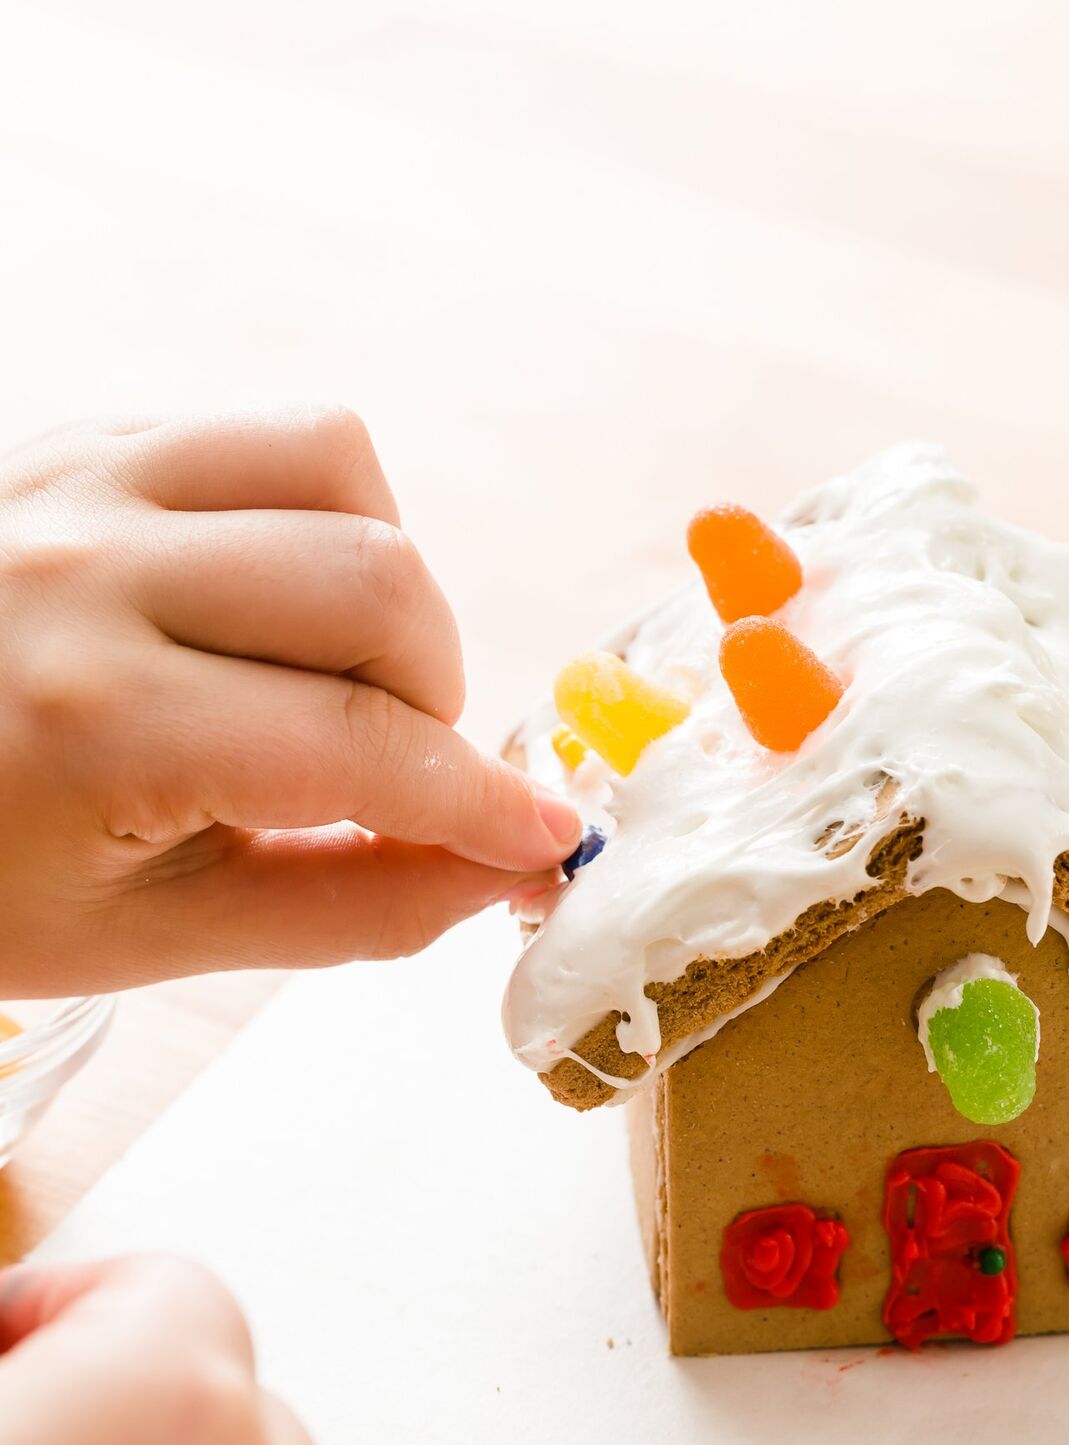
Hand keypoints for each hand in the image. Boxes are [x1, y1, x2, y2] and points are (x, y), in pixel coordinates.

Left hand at [0, 407, 578, 992]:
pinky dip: (319, 514)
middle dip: (431, 696)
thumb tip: (496, 871)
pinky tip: (274, 602)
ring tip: (335, 669)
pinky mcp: (85, 439)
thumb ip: (341, 906)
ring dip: (386, 582)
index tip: (538, 842)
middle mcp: (91, 572)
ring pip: (339, 466)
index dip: (478, 807)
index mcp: (98, 723)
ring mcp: (80, 481)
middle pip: (378, 583)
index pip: (361, 748)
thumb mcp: (142, 937)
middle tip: (392, 767)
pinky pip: (264, 433)